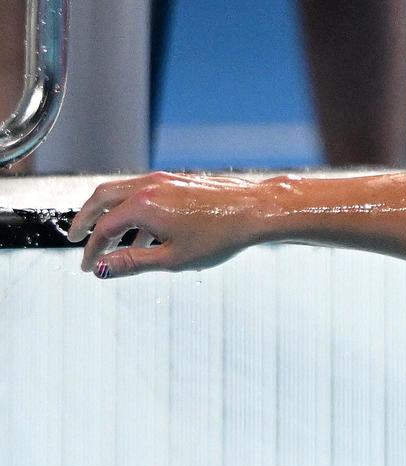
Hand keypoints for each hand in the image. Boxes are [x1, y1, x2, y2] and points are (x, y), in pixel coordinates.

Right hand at [68, 171, 263, 278]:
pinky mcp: (176, 182)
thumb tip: (103, 269)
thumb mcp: (173, 259)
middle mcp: (147, 186)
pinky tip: (144, 238)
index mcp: (142, 205)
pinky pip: (143, 194)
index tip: (88, 267)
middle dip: (85, 219)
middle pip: (102, 199)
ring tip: (109, 243)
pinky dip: (134, 212)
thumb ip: (133, 262)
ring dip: (110, 215)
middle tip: (76, 238)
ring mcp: (162, 180)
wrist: (254, 211)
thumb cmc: (218, 237)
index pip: (104, 229)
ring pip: (122, 194)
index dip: (93, 250)